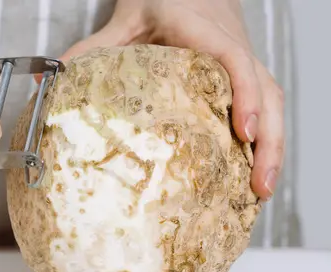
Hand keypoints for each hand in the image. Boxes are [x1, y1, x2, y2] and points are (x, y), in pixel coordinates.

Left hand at [58, 0, 283, 199]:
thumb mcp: (125, 20)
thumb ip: (94, 49)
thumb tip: (56, 84)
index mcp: (205, 31)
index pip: (235, 62)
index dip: (246, 97)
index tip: (244, 134)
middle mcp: (233, 46)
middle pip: (268, 92)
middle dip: (270, 143)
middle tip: (260, 188)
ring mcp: (245, 61)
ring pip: (274, 102)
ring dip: (273, 148)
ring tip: (262, 192)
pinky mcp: (244, 74)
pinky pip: (266, 105)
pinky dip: (266, 140)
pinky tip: (254, 170)